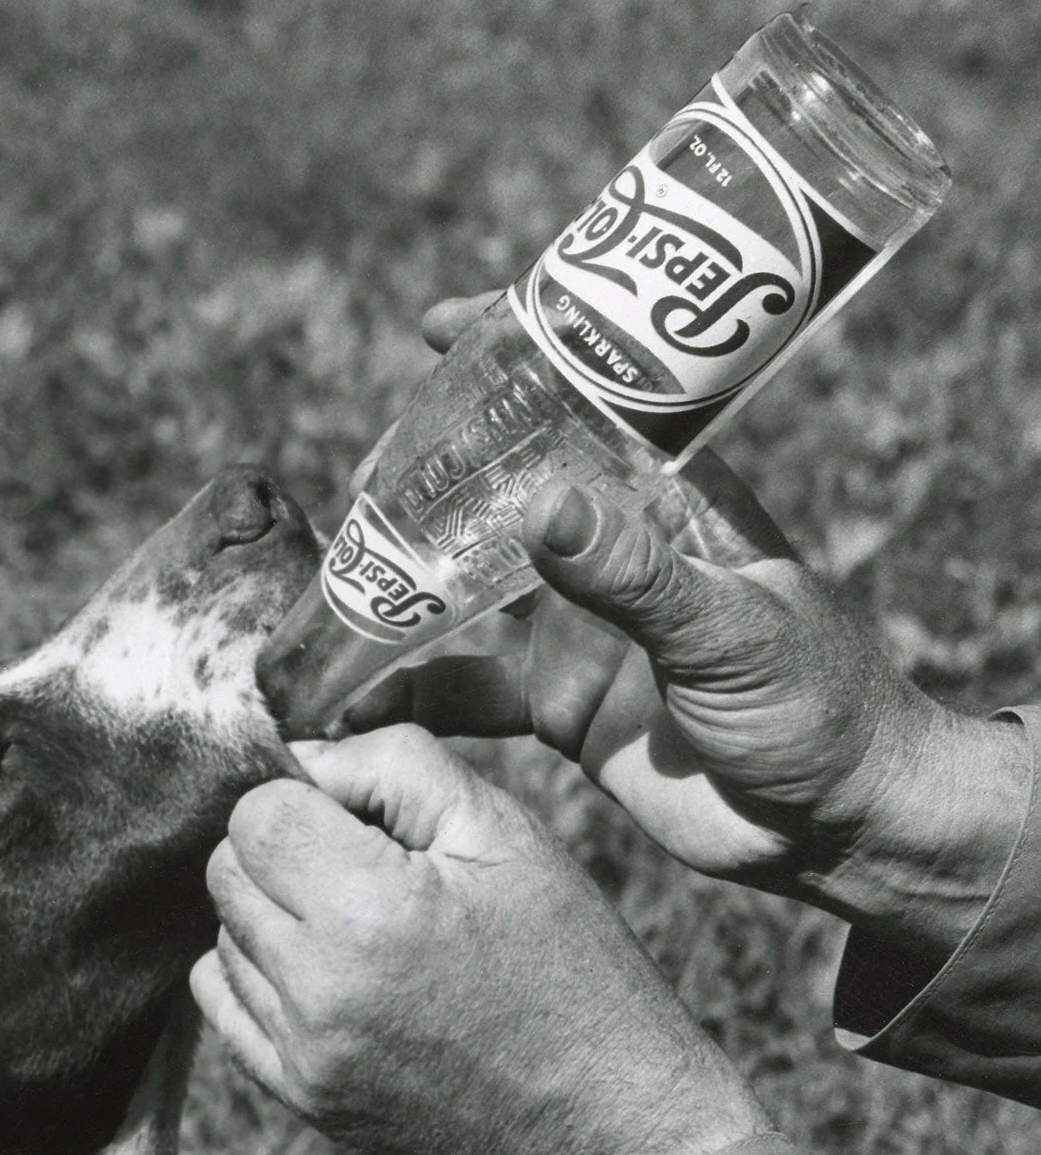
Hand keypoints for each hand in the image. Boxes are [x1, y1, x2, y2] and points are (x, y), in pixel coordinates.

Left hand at [190, 725, 765, 1154]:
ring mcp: (304, 1052)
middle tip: (364, 866)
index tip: (363, 819)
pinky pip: (223, 1005)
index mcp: (371, 909)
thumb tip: (297, 756)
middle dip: (283, 850)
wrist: (603, 1113)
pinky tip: (329, 971)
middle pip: (227, 872)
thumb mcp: (505, 830)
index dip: (306, 798)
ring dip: (274, 914)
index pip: (256, 815)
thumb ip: (391, 764)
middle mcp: (320, 987)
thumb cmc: (566, 956)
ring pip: (224, 936)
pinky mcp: (301, 1096)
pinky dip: (259, 973)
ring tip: (364, 927)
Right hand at [346, 295, 1028, 970]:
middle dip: (422, 482)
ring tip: (325, 591)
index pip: (583, 402)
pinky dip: (404, 694)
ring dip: (397, 592)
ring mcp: (576, 626)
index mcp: (666, 504)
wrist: (829, 826)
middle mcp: (609, 552)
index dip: (511, 356)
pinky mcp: (555, 704)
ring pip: (463, 590)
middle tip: (359, 489)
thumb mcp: (731, 634)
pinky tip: (345, 700)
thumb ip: (637, 579)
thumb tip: (544, 507)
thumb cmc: (817, 706)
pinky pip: (463, 690)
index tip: (437, 328)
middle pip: (498, 492)